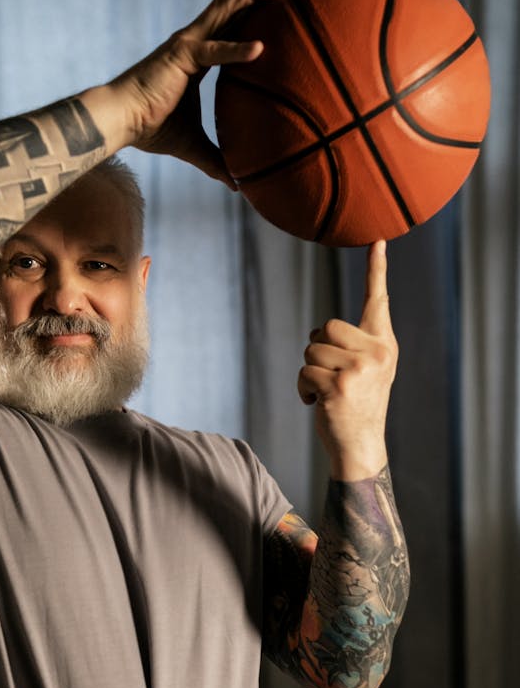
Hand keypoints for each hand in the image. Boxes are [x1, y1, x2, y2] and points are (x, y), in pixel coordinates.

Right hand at [109, 0, 286, 185]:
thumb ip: (217, 161)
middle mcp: (194, 41)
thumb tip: (237, 185)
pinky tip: (260, 49)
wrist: (119, 123)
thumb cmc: (149, 130)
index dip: (253, 6)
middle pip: (232, 4)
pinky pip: (213, 51)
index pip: (231, 23)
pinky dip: (236, 50)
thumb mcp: (193, 147)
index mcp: (197, 56)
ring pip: (225, 10)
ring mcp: (187, 44)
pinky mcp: (179, 56)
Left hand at [298, 241, 397, 480]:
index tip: (377, 241)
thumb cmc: (358, 405)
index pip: (377, 300)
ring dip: (309, 372)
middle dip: (318, 350)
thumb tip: (319, 332)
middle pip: (326, 326)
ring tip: (327, 392)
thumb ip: (354, 346)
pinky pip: (304, 372)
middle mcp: (377, 353)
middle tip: (331, 376)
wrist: (361, 446)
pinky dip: (303, 389)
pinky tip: (318, 404)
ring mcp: (359, 370)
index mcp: (384, 344)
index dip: (376, 269)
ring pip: (311, 350)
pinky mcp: (338, 386)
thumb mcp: (367, 371)